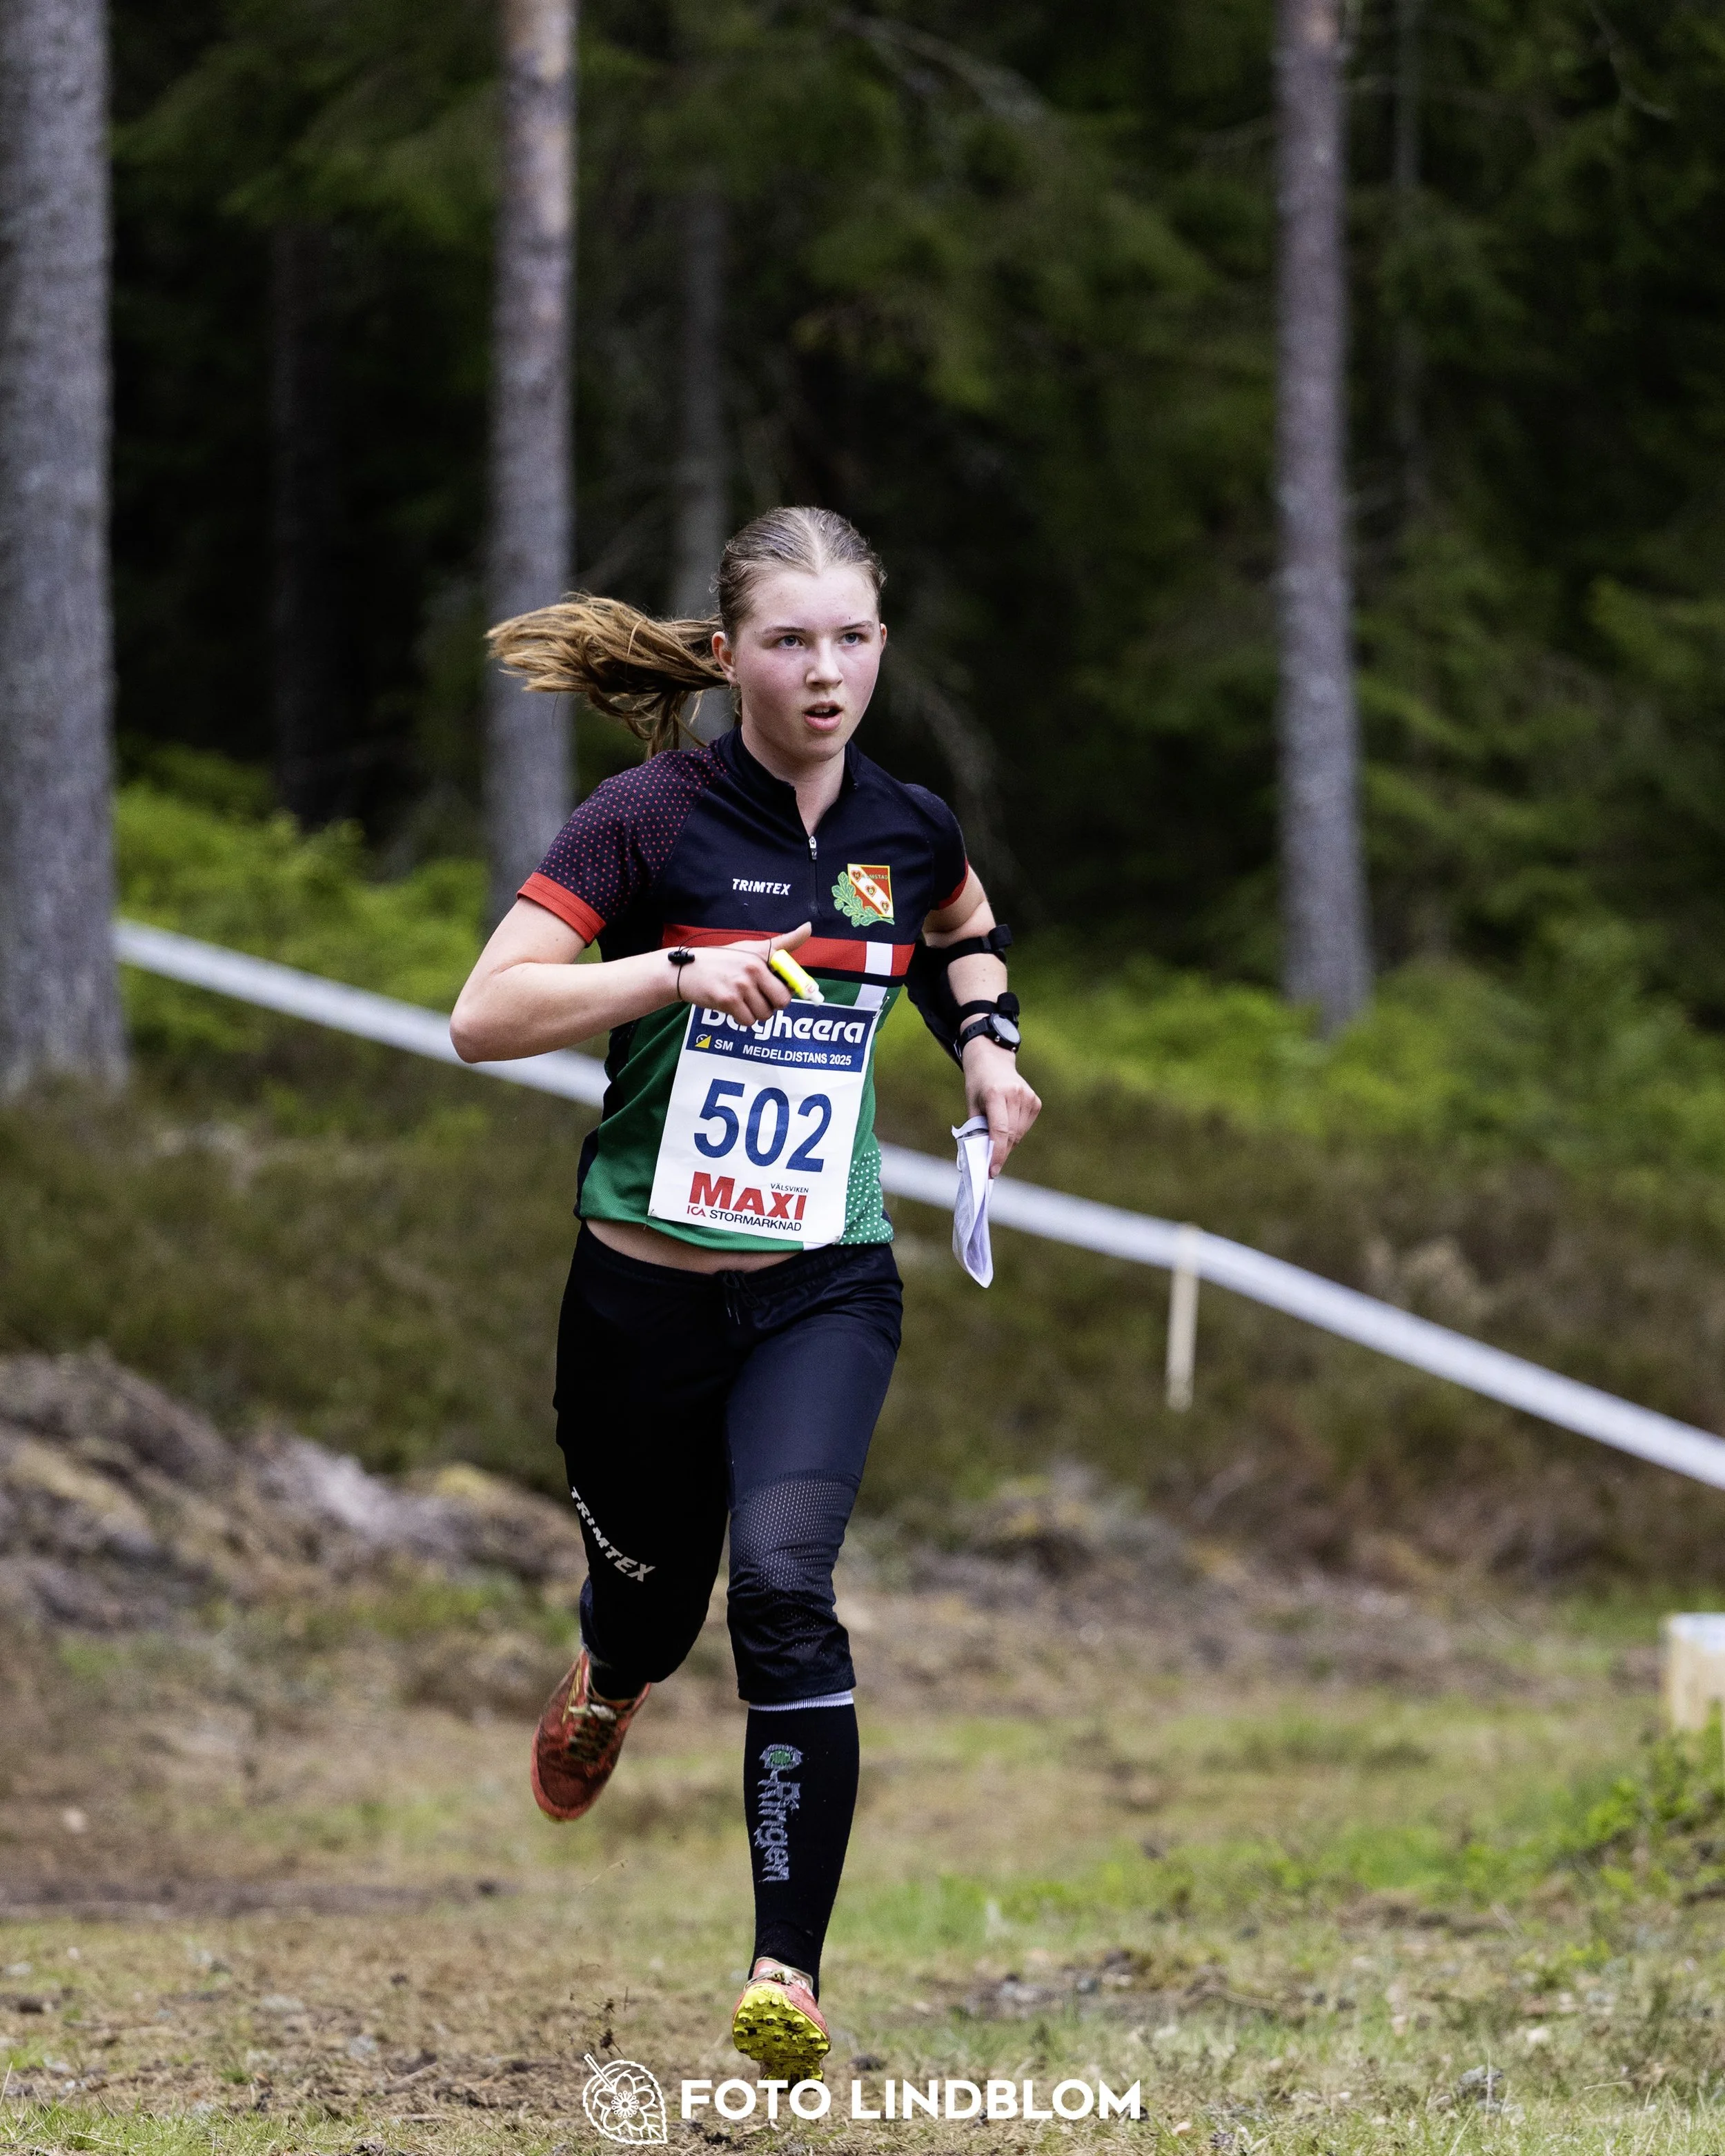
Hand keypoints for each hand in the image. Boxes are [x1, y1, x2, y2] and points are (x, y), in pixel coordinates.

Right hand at [674, 923, 811, 1025]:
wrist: (687, 971)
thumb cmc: (723, 960)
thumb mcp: (751, 948)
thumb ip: (782, 944)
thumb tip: (809, 927)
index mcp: (761, 957)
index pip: (791, 979)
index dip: (790, 990)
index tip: (784, 993)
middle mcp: (753, 970)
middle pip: (781, 1002)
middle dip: (773, 1005)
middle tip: (759, 999)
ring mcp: (740, 986)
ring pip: (764, 1014)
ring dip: (755, 1013)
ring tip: (742, 1001)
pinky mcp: (727, 1001)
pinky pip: (747, 1021)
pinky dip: (742, 1019)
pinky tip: (732, 1007)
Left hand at [962, 1036, 1040, 1175]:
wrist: (992, 1061)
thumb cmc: (978, 1085)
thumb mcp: (972, 1105)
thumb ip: (976, 1129)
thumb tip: (982, 1157)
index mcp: (996, 1094)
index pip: (1000, 1131)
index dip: (997, 1153)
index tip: (992, 1171)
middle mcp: (1015, 1094)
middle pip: (1011, 1135)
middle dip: (1001, 1152)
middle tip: (991, 1164)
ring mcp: (1028, 1097)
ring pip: (1019, 1134)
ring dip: (1008, 1143)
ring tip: (996, 1138)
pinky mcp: (1035, 1101)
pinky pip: (1025, 1126)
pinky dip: (1016, 1132)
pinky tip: (1008, 1123)